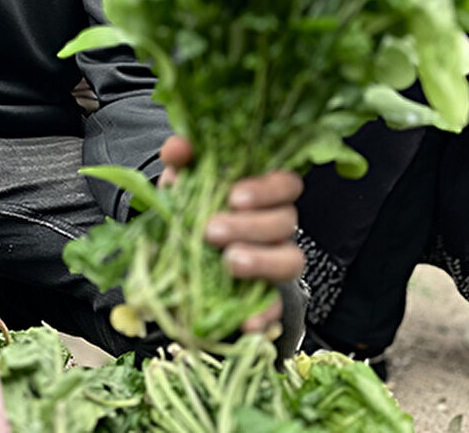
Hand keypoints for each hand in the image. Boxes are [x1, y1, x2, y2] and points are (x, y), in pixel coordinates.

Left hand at [158, 135, 304, 332]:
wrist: (179, 265)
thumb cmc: (191, 214)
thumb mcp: (182, 185)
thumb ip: (182, 162)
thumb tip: (178, 148)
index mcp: (261, 194)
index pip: (286, 183)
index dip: (267, 188)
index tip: (233, 196)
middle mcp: (275, 226)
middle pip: (285, 221)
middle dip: (250, 226)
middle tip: (212, 230)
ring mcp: (276, 262)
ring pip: (290, 260)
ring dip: (262, 261)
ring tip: (229, 263)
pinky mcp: (269, 298)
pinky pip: (279, 308)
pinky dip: (265, 314)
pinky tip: (246, 320)